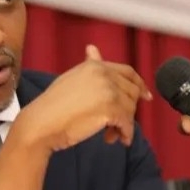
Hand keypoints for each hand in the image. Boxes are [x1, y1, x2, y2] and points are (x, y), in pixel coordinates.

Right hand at [13, 44, 151, 152]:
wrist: (42, 123)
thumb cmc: (53, 105)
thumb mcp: (72, 78)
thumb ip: (89, 66)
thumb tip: (93, 49)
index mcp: (96, 66)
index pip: (127, 72)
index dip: (139, 84)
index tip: (146, 96)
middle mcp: (105, 75)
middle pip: (131, 92)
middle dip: (128, 109)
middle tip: (117, 125)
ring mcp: (109, 92)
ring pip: (130, 109)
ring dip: (124, 124)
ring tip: (111, 135)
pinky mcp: (110, 110)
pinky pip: (127, 124)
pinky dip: (125, 134)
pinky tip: (118, 140)